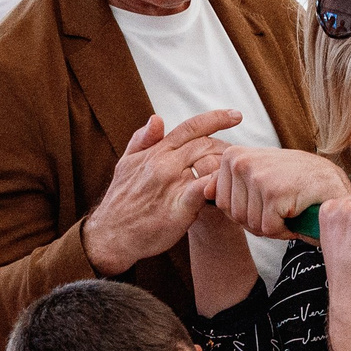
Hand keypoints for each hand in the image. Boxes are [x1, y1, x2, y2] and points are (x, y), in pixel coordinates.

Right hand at [84, 110, 240, 275]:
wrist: (111, 235)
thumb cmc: (121, 201)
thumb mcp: (126, 164)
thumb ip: (142, 140)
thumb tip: (156, 118)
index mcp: (157, 151)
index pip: (191, 127)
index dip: (216, 118)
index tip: (236, 115)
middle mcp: (165, 163)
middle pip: (206, 144)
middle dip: (226, 148)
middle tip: (238, 158)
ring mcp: (172, 184)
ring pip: (210, 164)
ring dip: (226, 169)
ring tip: (235, 178)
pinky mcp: (179, 206)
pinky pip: (205, 190)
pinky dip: (218, 186)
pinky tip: (228, 190)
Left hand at [207, 145, 349, 239]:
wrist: (333, 184)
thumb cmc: (296, 182)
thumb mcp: (258, 175)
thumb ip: (230, 181)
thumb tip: (205, 190)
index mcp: (233, 155)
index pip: (221, 203)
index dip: (246, 210)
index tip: (267, 198)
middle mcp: (241, 162)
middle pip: (235, 216)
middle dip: (259, 220)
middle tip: (282, 205)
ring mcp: (257, 176)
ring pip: (251, 224)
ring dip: (273, 226)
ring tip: (290, 206)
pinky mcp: (274, 193)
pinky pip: (268, 228)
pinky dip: (285, 229)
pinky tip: (297, 212)